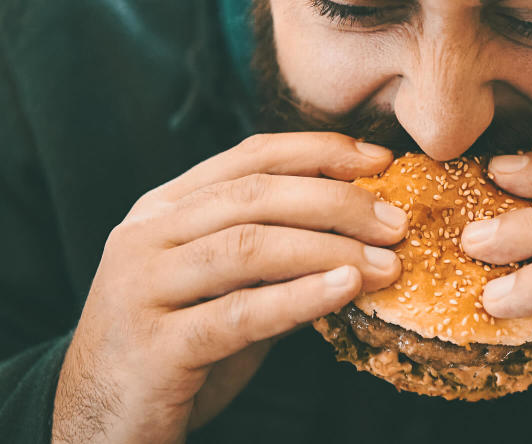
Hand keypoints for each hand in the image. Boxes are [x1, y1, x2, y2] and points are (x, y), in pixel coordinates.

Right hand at [52, 133, 407, 443]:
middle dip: (336, 201)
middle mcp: (145, 236)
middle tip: (396, 222)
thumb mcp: (226, 288)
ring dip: (329, 250)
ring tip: (386, 263)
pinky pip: (237, 314)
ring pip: (248, 247)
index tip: (380, 160)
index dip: (319, 151)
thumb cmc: (176, 348)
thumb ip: (278, 257)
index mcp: (163, 209)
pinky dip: (298, 298)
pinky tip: (345, 290)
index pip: (249, 157)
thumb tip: (364, 233)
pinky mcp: (152, 346)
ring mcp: (141, 288)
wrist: (100, 421)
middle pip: (254, 195)